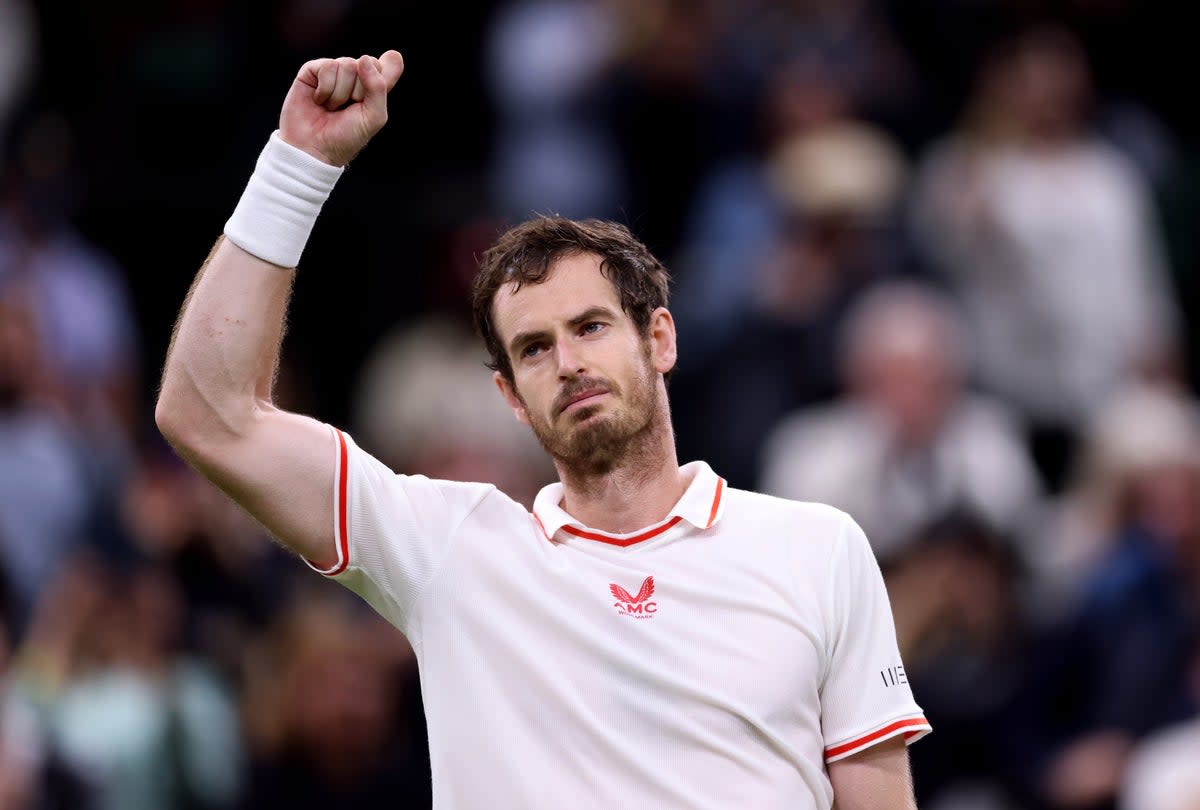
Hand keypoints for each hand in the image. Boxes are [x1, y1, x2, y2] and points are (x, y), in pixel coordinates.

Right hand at [279, 50, 404, 166]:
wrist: (314, 148)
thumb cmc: (346, 137)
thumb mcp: (373, 117)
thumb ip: (379, 87)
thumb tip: (363, 59)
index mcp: (375, 85)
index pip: (391, 64)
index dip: (381, 80)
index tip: (369, 100)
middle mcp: (356, 75)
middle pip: (367, 62)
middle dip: (359, 91)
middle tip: (347, 109)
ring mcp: (334, 71)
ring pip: (346, 64)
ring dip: (340, 93)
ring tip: (331, 108)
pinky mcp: (313, 70)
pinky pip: (328, 66)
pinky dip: (325, 88)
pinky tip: (319, 100)